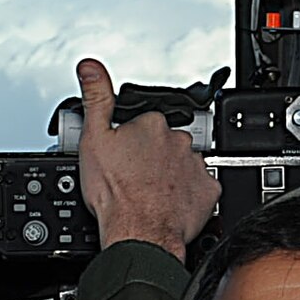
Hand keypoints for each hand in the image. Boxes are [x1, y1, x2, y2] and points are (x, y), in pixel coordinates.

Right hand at [75, 58, 219, 259]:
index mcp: (152, 125)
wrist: (139, 232)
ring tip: (151, 192)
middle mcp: (179, 141)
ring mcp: (196, 165)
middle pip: (166, 143)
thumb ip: (95, 99)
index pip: (144, 124)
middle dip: (153, 157)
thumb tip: (90, 67)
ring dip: (171, 174)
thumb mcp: (94, 139)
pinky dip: (189, 193)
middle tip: (136, 177)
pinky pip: (201, 187)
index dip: (131, 142)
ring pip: (184, 164)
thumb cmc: (116, 193)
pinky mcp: (208, 190)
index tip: (124, 158)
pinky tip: (171, 202)